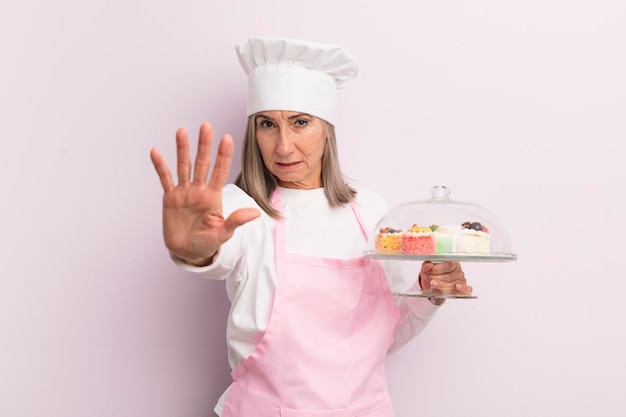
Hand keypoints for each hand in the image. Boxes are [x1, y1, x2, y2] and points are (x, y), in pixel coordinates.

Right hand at [150, 122, 259, 264]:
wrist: (188, 252)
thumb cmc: (207, 243)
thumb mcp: (223, 233)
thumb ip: (236, 221)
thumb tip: (255, 213)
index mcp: (214, 196)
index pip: (220, 171)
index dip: (224, 156)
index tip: (227, 138)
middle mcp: (199, 190)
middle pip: (202, 163)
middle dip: (204, 145)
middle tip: (206, 125)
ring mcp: (184, 192)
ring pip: (184, 166)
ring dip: (182, 149)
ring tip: (182, 130)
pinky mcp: (170, 198)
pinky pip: (165, 179)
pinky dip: (160, 166)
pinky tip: (156, 151)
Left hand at [418, 261, 472, 294]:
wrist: (433, 285)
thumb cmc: (432, 275)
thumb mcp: (427, 269)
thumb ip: (426, 266)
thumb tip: (428, 266)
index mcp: (452, 262)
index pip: (447, 265)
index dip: (437, 269)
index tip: (427, 272)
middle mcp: (458, 271)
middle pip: (449, 276)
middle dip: (436, 278)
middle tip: (427, 279)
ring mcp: (461, 280)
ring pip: (453, 284)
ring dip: (441, 285)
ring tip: (433, 284)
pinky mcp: (464, 289)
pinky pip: (467, 289)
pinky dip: (463, 288)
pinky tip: (457, 287)